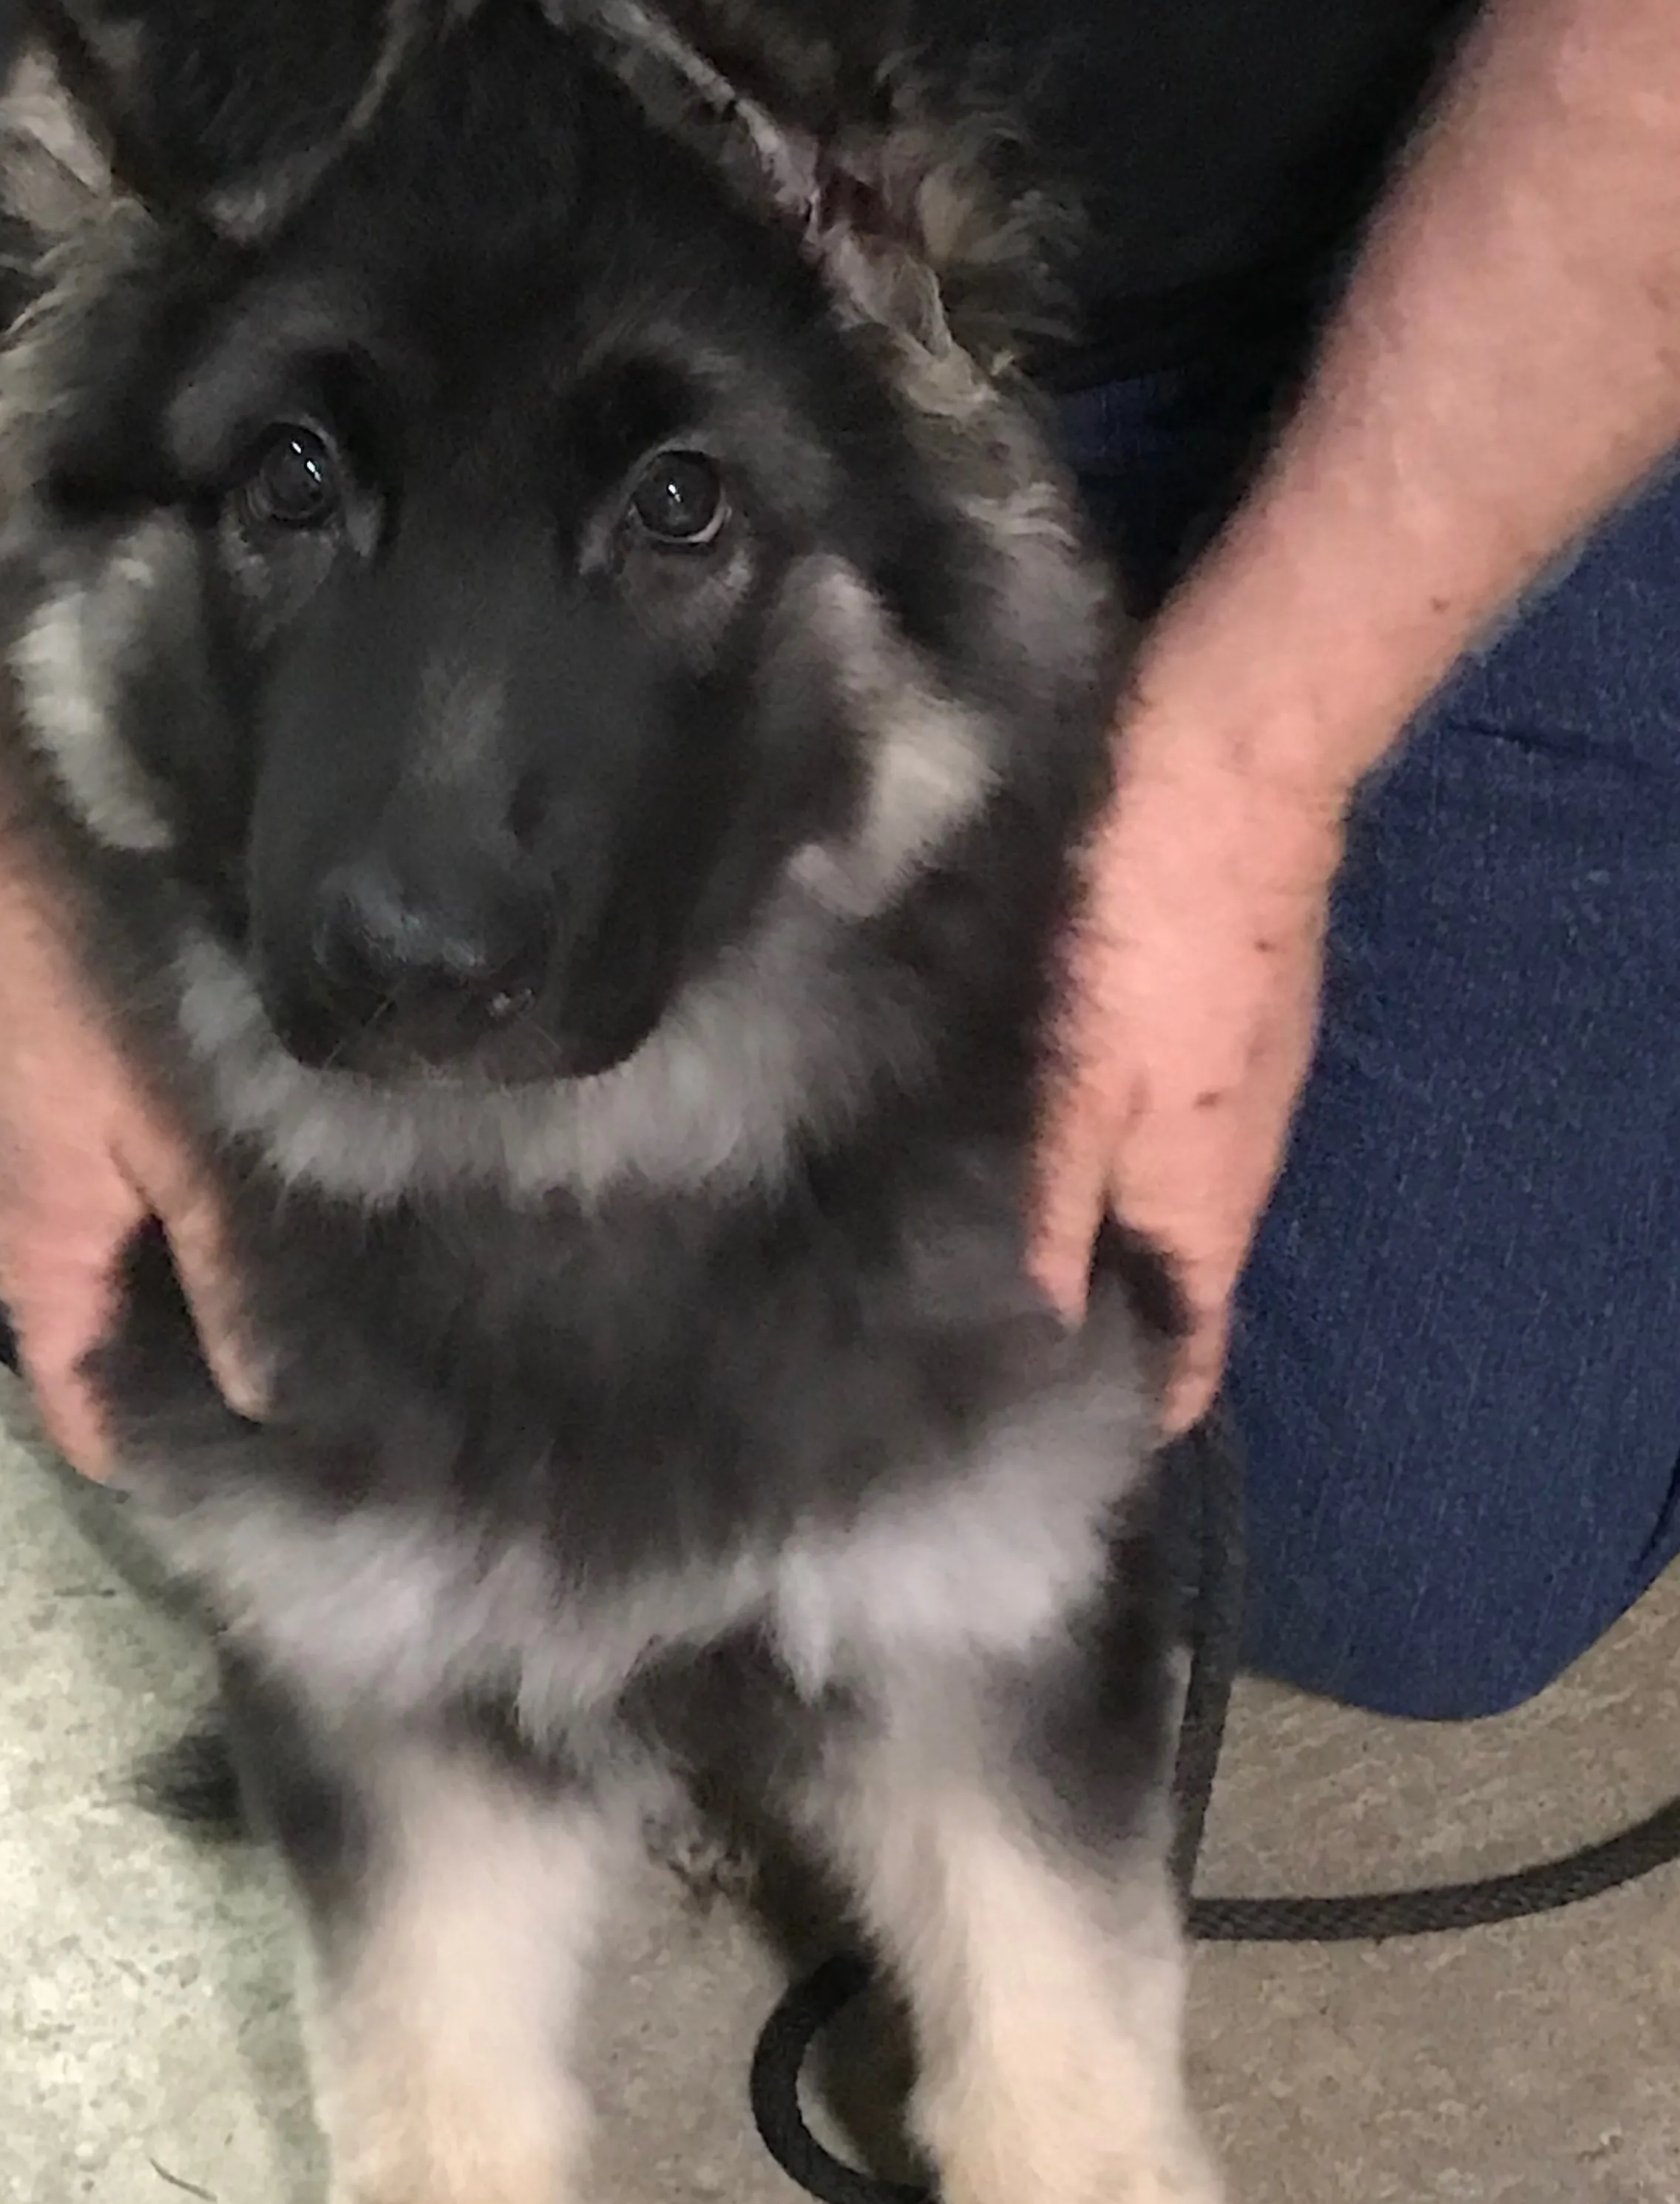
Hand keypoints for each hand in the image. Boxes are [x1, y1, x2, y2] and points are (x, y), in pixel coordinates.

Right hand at [0, 829, 263, 1474]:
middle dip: (160, 1384)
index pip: (70, 1414)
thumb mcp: (185, 1149)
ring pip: (72, 1280)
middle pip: (73, 1350)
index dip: (145, 1458)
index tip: (242, 1476)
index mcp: (35, 1260)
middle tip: (284, 1394)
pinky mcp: (4, 1118)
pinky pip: (65, 1217)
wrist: (0, 858)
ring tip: (260, 1313)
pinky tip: (198, 1217)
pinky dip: (125, 1241)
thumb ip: (226, 1276)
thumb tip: (262, 1399)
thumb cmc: (95, 1002)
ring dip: (146, 1306)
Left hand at [1028, 651, 1348, 1433]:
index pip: (1193, 1347)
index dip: (1132, 1407)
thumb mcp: (1076, 1086)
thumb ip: (1050, 1211)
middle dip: (1095, 1328)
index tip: (1040, 1450)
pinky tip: (1018, 1141)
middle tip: (966, 1361)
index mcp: (1206, 1194)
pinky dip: (1100, 1157)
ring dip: (1091, 1239)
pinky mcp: (1216, 1012)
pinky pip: (1160, 1124)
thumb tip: (1033, 1337)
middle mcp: (1236, 1155)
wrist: (1230, 753)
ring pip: (1163, 1198)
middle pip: (1176, 1278)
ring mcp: (1236, 1079)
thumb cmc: (1145, 925)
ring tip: (968, 1264)